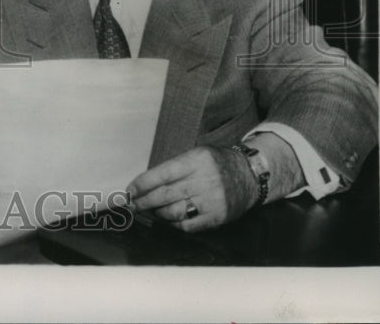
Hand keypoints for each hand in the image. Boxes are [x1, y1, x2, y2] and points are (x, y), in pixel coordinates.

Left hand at [126, 146, 255, 231]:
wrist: (249, 175)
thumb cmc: (217, 163)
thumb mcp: (196, 155)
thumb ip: (174, 167)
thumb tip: (145, 184)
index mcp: (196, 161)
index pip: (162, 174)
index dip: (142, 184)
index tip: (130, 190)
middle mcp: (204, 181)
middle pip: (165, 195)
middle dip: (144, 201)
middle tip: (132, 204)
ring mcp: (212, 201)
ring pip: (174, 212)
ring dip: (157, 213)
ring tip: (150, 210)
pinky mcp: (217, 217)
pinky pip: (188, 225)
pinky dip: (173, 224)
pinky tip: (167, 220)